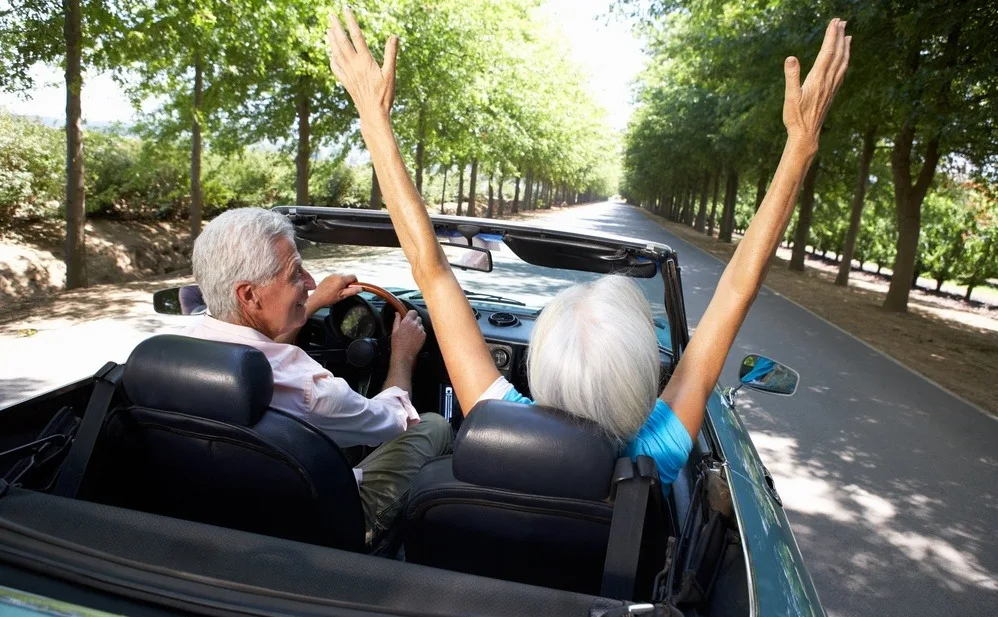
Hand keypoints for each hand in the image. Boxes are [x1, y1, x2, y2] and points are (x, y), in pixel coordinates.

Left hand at [310, 274, 360, 306]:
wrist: (317, 298)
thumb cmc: (329, 298)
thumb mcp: (342, 296)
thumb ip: (352, 291)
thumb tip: (361, 288)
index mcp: (341, 279)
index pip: (353, 276)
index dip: (355, 283)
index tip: (351, 289)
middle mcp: (336, 275)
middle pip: (347, 277)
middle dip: (347, 284)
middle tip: (343, 292)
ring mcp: (331, 276)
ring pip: (341, 278)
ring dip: (341, 283)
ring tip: (336, 291)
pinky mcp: (327, 278)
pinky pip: (335, 278)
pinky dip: (336, 283)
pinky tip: (332, 289)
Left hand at [327, 8, 397, 117]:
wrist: (373, 114)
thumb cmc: (384, 95)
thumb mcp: (390, 73)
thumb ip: (391, 54)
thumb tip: (394, 36)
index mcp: (365, 61)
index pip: (356, 36)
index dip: (351, 22)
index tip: (346, 10)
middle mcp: (353, 65)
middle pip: (342, 42)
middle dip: (336, 27)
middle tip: (331, 15)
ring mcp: (347, 74)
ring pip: (336, 53)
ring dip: (332, 40)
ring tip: (328, 30)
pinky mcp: (345, 82)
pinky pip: (335, 68)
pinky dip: (332, 58)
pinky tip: (331, 54)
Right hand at [391, 310, 425, 364]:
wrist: (404, 354)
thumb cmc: (398, 343)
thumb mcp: (394, 330)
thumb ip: (397, 320)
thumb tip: (397, 313)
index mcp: (407, 322)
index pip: (413, 312)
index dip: (411, 314)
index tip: (409, 317)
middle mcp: (415, 325)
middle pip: (418, 318)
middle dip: (414, 320)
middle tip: (409, 326)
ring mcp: (420, 330)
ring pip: (421, 324)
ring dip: (418, 326)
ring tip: (412, 333)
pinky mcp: (424, 336)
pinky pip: (423, 331)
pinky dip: (420, 333)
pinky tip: (415, 337)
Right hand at [783, 18, 850, 151]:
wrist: (806, 135)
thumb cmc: (795, 117)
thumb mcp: (789, 97)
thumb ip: (791, 76)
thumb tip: (791, 58)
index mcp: (817, 79)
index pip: (827, 52)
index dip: (832, 36)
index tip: (835, 22)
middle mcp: (828, 81)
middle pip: (837, 54)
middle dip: (840, 36)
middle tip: (841, 21)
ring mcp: (832, 87)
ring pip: (842, 62)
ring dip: (845, 47)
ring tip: (847, 35)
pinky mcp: (832, 92)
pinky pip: (842, 71)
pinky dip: (845, 60)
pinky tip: (844, 58)